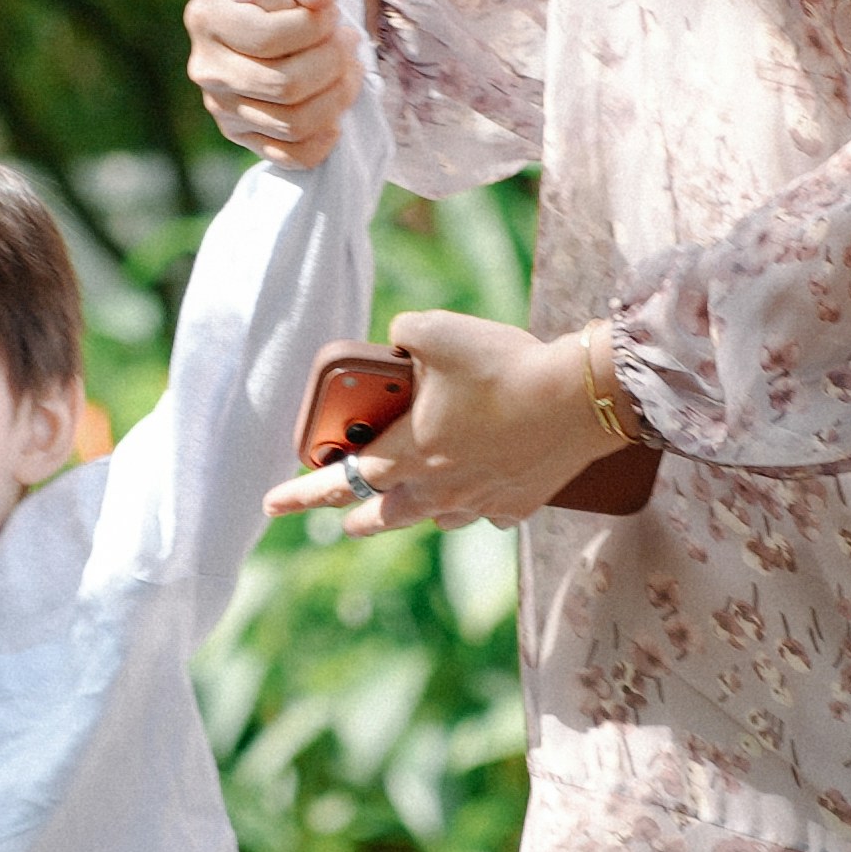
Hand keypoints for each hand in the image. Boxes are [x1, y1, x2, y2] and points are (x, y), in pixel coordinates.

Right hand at [186, 0, 367, 162]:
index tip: (334, 8)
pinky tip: (337, 111)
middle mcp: (206, 66)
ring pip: (292, 123)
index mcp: (207, 13)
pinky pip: (290, 157)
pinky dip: (324, 140)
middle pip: (284, 85)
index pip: (270, 39)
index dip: (317, 28)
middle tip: (351, 38)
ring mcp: (223, 106)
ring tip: (352, 66)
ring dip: (339, 96)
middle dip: (333, 62)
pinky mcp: (245, 134)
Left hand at [262, 307, 628, 537]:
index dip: (299, 494)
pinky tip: (484, 490)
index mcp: (407, 453)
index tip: (271, 505)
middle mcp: (437, 489)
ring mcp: (479, 503)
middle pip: (382, 517)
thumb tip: (397, 341)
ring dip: (417, 512)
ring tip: (413, 502)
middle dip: (356, 519)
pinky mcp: (518, 504)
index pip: (337, 480)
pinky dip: (479, 505)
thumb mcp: (436, 331)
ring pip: (434, 519)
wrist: (580, 398)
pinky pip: (488, 514)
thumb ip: (402, 334)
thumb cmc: (503, 365)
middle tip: (343, 520)